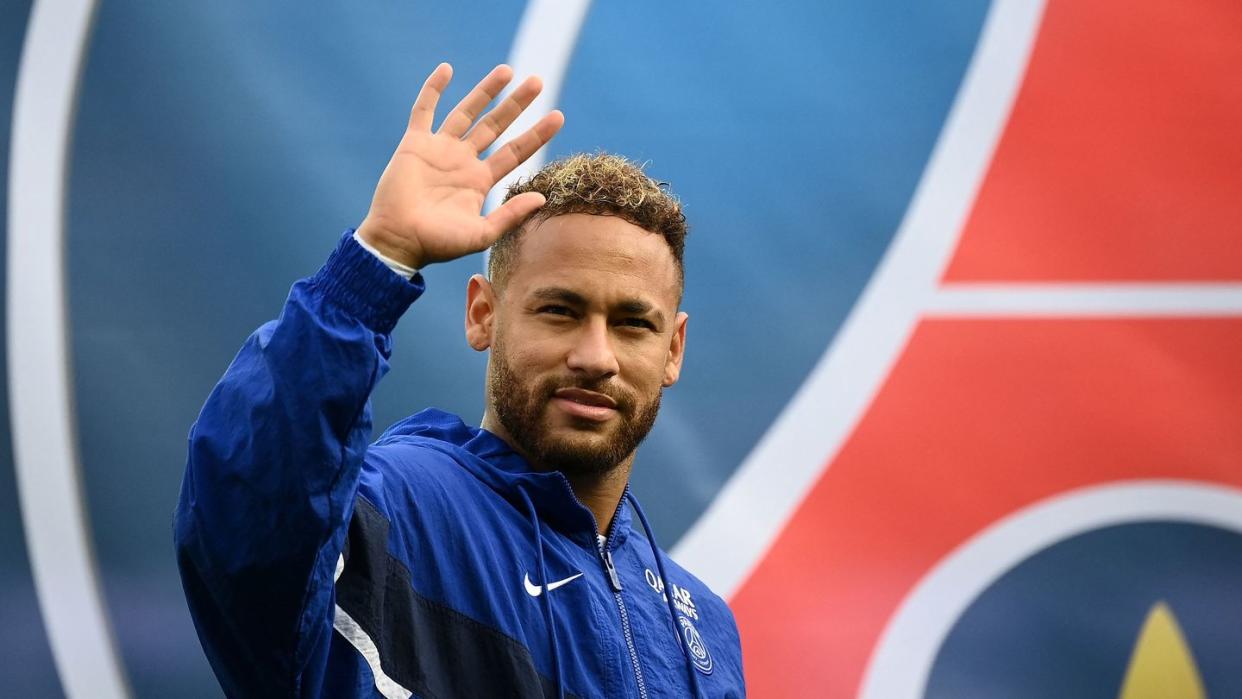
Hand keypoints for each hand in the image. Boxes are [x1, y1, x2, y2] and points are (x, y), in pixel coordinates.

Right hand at [355, 63, 564, 268]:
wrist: (398, 241)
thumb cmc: (438, 244)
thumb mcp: (482, 234)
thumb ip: (510, 215)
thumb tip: (542, 197)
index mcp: (480, 181)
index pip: (515, 152)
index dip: (536, 134)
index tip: (558, 116)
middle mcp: (463, 161)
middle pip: (495, 125)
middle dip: (516, 104)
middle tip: (537, 81)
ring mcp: (439, 150)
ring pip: (466, 112)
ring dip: (485, 91)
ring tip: (507, 70)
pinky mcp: (414, 144)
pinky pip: (424, 110)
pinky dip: (433, 89)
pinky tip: (447, 69)